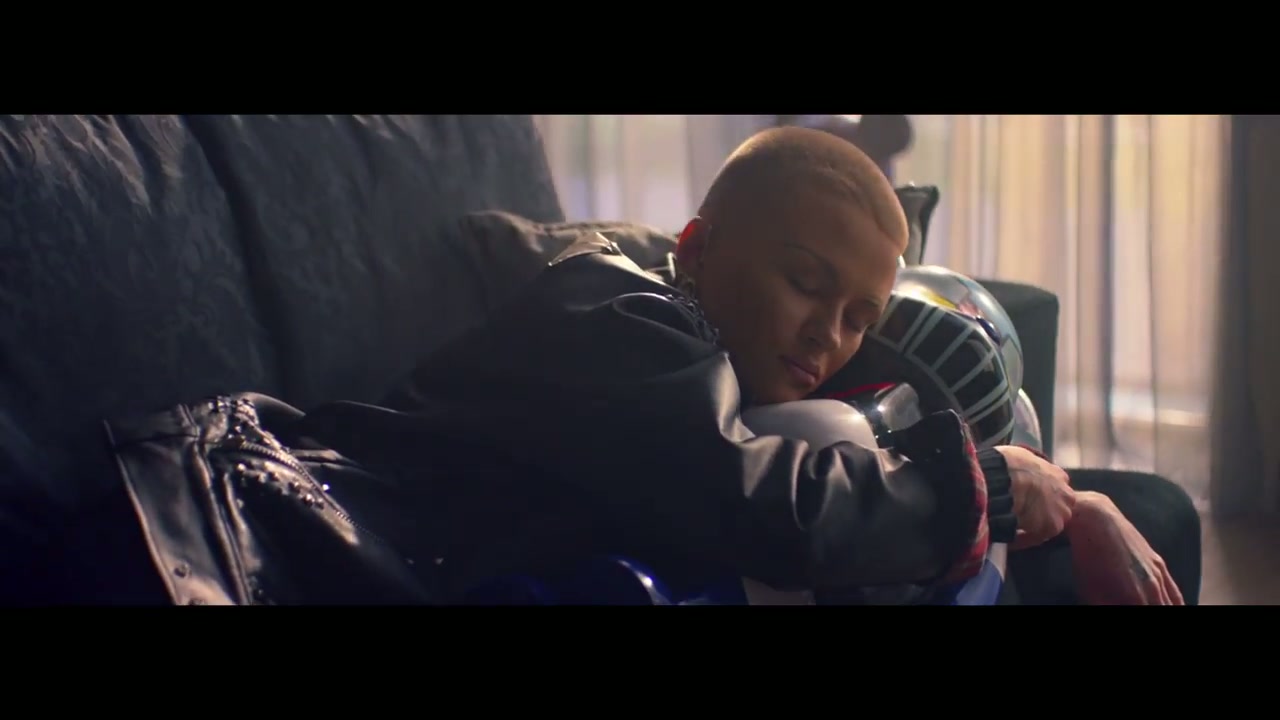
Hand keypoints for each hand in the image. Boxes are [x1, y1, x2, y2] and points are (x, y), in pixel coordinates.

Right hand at [994, 445, 1074, 549]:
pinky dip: (1025, 539)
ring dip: (1035, 526)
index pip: (1055, 488)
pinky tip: (1010, 537)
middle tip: (1023, 515)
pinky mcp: (1052, 527)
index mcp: (1058, 475)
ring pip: (1050, 523)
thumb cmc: (1008, 464)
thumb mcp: (1021, 457)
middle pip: (1057, 507)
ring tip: (1016, 528)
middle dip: (1043, 511)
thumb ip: (1027, 467)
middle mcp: (1066, 493)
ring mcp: (1061, 511)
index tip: (1029, 498)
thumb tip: (1017, 470)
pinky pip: (1037, 537)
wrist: (1006, 479)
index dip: (1042, 494)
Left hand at [1066, 491, 1183, 604]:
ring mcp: (1159, 573)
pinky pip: (1175, 590)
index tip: (1133, 609)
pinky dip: (1177, 603)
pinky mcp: (1160, 563)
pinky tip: (1177, 606)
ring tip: (1172, 612)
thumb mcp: (1091, 591)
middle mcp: (1153, 586)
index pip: (1153, 614)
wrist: (1096, 519)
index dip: (1148, 616)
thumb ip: (1106, 606)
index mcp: (1136, 596)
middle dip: (1164, 613)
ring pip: (1175, 604)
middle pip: (1166, 609)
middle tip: (1148, 608)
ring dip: (1172, 609)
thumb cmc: (1087, 558)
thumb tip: (1115, 607)